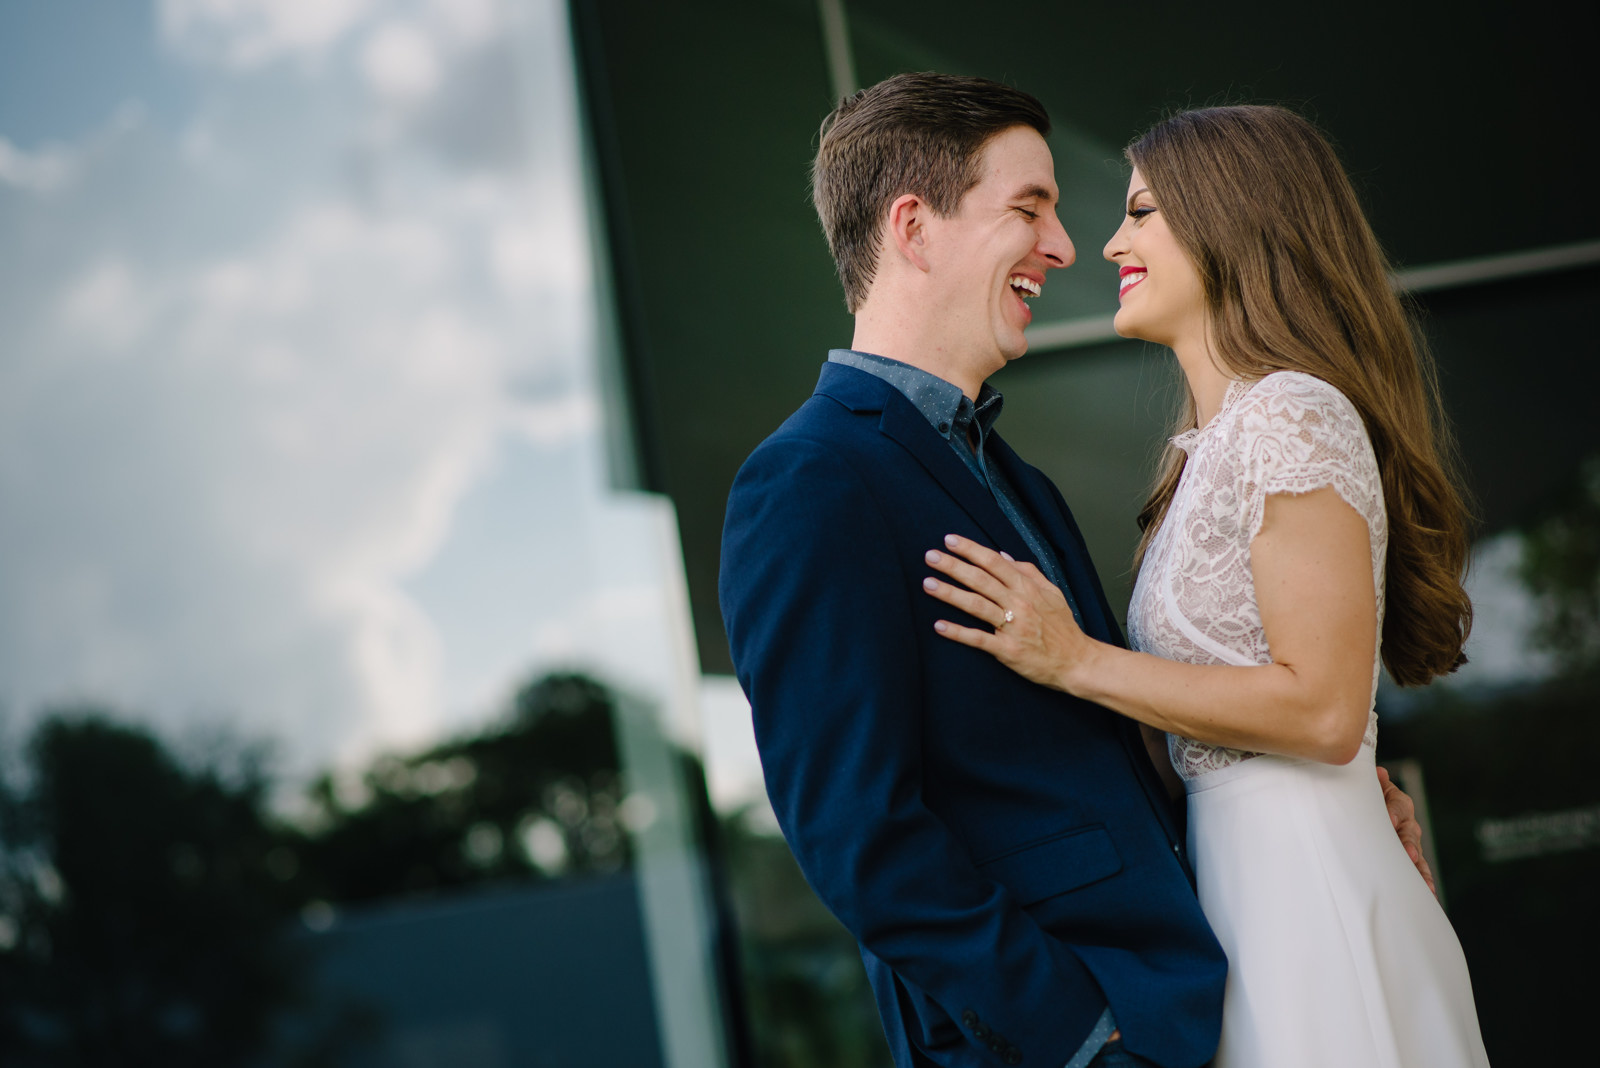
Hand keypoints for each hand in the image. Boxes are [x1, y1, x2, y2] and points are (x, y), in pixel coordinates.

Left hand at [922, 534, 1095, 691]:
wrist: (1077, 662)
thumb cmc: (1063, 627)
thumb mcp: (1052, 593)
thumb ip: (1029, 572)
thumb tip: (1004, 555)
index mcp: (1028, 588)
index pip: (994, 562)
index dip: (971, 549)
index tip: (949, 540)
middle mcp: (1019, 604)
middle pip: (981, 580)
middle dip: (953, 566)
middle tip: (930, 556)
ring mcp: (1012, 627)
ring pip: (976, 606)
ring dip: (950, 594)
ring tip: (928, 584)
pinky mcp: (1007, 651)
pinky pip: (979, 639)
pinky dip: (958, 632)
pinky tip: (939, 625)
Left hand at [1378, 766, 1436, 895]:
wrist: (1370, 808)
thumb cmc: (1368, 799)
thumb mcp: (1370, 789)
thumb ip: (1373, 783)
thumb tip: (1381, 773)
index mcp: (1398, 803)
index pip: (1398, 805)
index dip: (1393, 811)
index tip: (1390, 819)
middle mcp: (1408, 823)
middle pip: (1410, 833)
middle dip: (1409, 844)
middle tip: (1409, 853)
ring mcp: (1410, 843)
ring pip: (1418, 856)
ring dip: (1421, 869)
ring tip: (1425, 884)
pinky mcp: (1410, 859)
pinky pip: (1419, 870)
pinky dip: (1424, 881)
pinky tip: (1429, 894)